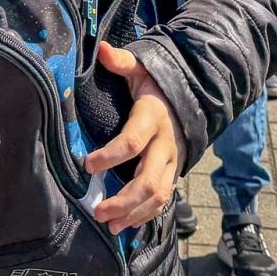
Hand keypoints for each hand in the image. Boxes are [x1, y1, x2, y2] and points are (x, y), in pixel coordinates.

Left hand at [85, 41, 187, 233]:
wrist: (189, 100)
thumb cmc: (155, 84)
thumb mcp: (141, 68)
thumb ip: (120, 61)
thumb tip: (101, 48)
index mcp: (152, 117)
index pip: (134, 141)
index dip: (111, 155)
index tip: (87, 164)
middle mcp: (166, 144)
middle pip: (149, 180)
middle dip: (124, 200)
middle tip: (98, 211)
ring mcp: (172, 163)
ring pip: (159, 196)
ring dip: (134, 214)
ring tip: (109, 226)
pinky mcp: (173, 174)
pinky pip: (163, 200)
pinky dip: (146, 217)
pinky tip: (126, 227)